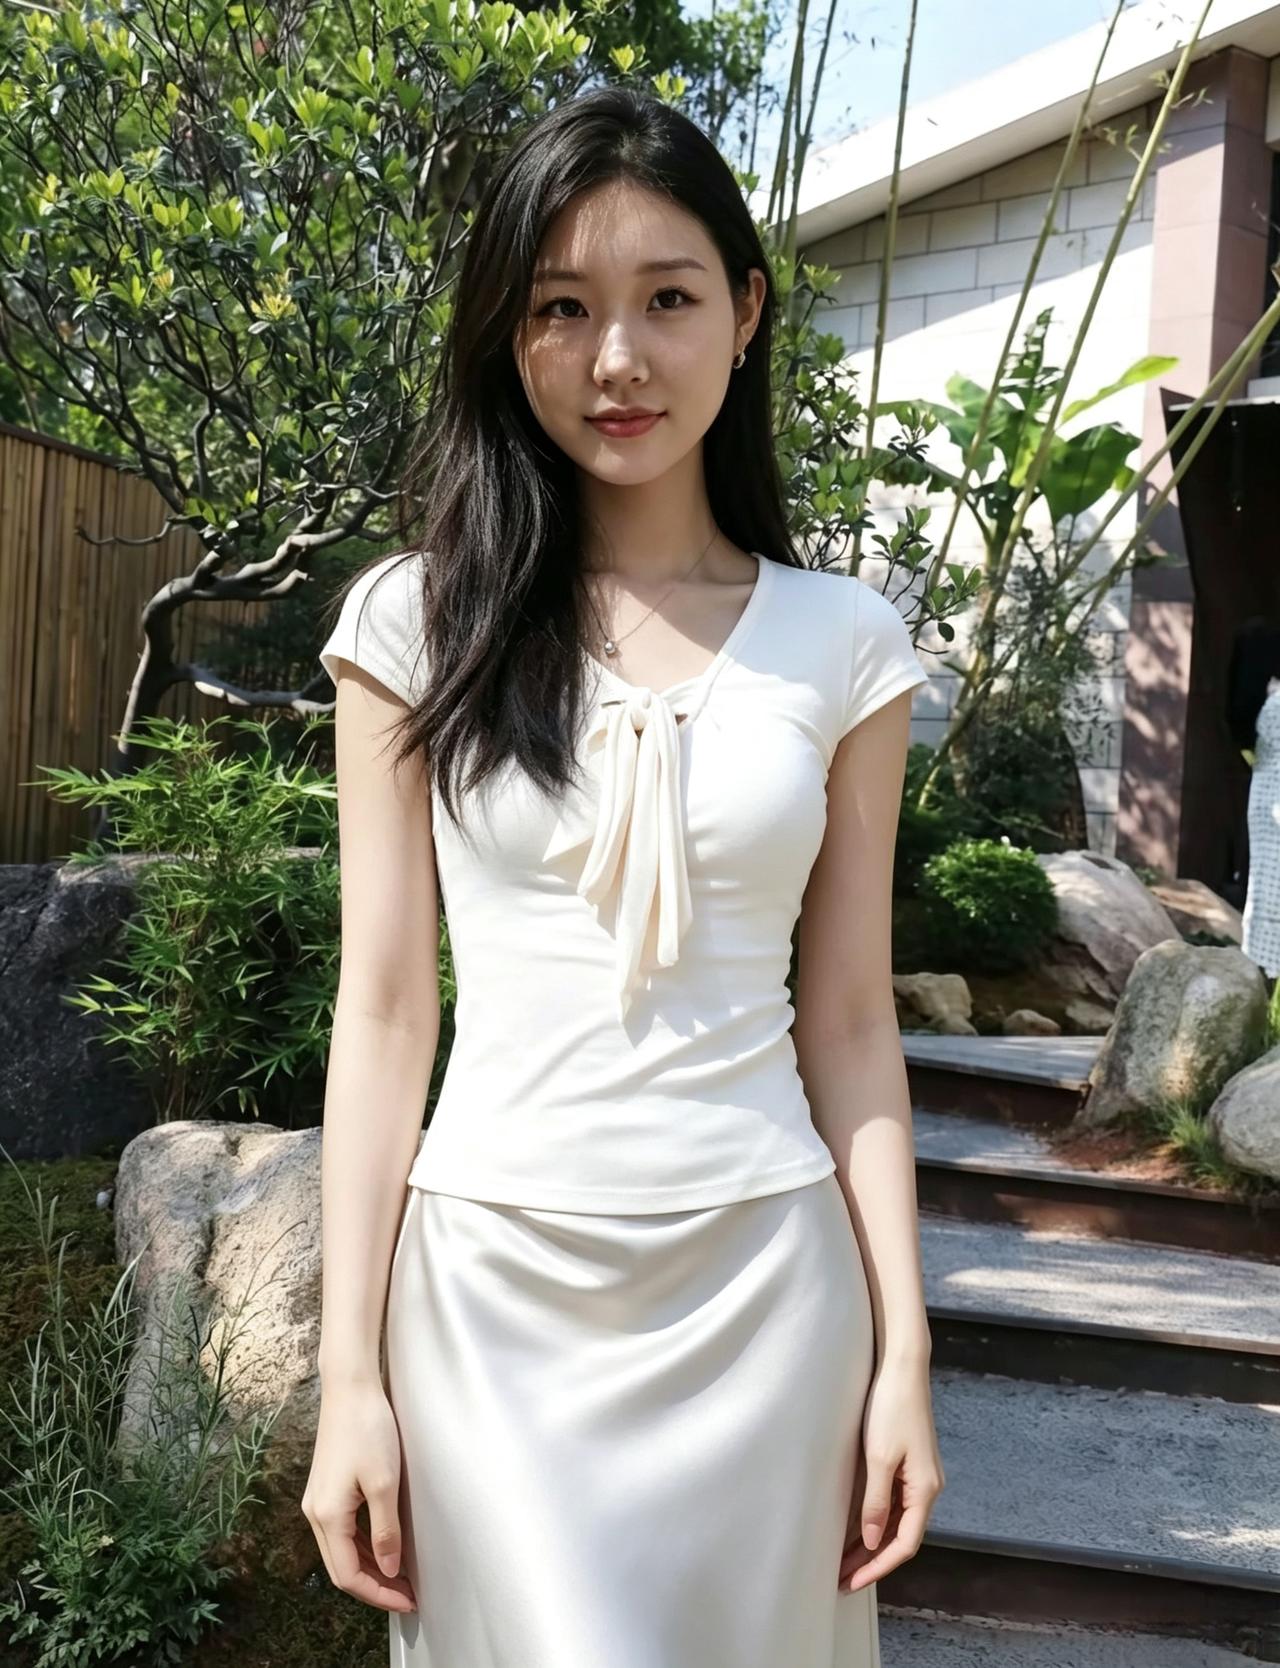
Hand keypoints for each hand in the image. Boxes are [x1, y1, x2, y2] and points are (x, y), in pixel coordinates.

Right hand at [301, 1380, 416, 1612]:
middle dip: (374, 1586)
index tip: (407, 1599)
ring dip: (368, 1568)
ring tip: (400, 1576)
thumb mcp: (385, 1482)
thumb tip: (390, 1569)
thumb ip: (385, 1531)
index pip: (348, 1576)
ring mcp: (318, 1500)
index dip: (378, 1594)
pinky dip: (361, 1547)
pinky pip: (341, 1531)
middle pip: (341, 1568)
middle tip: (407, 1593)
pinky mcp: (326, 1488)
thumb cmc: (367, 1428)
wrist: (350, 1388)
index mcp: (327, 1516)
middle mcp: (315, 1513)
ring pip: (340, 1551)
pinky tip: (382, 1546)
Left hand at [838, 1354, 943, 1592]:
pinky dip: (875, 1519)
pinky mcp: (908, 1464)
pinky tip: (856, 1527)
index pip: (904, 1544)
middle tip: (841, 1577)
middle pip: (900, 1536)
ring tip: (843, 1559)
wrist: (903, 1368)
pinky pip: (893, 1503)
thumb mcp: (879, 1458)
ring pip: (896, 1521)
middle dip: (871, 1559)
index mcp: (925, 1489)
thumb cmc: (892, 1408)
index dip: (878, 1566)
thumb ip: (876, 1502)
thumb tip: (873, 1541)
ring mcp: (919, 1476)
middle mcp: (927, 1487)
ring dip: (871, 1541)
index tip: (853, 1581)